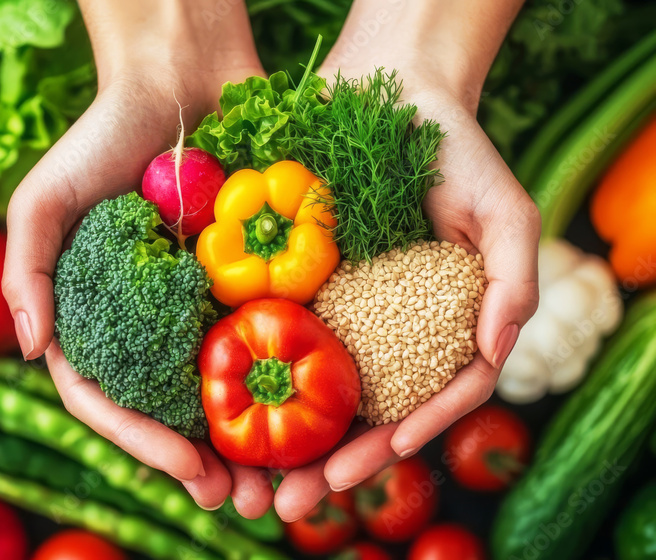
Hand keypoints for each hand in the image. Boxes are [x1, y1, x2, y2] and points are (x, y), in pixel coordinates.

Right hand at [2, 0, 265, 509]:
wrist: (182, 75)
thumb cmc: (103, 134)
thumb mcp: (47, 198)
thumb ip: (26, 270)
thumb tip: (30, 351)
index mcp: (99, 320)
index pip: (112, 400)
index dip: (145, 443)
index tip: (187, 468)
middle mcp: (152, 324)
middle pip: (175, 412)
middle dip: (207, 464)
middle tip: (244, 501)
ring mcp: (206, 304)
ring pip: (231, 391)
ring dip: (257, 444)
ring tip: (285, 485)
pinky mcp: (257, 278)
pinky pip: (277, 338)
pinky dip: (297, 382)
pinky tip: (323, 416)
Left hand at [265, 0, 537, 521]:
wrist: (387, 88)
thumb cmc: (458, 151)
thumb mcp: (505, 214)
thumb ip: (513, 284)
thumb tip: (497, 355)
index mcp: (433, 330)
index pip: (424, 401)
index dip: (404, 436)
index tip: (379, 459)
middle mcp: (381, 330)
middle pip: (357, 414)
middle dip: (329, 464)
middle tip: (291, 503)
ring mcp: (334, 309)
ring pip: (306, 392)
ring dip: (279, 444)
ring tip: (249, 486)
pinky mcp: (288, 282)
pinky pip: (266, 336)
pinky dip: (245, 378)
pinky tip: (216, 413)